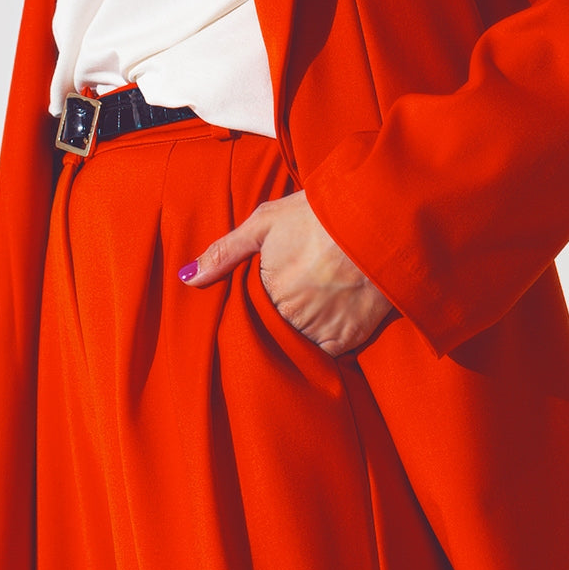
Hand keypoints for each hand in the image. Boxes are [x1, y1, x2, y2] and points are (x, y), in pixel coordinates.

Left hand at [178, 190, 393, 356]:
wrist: (381, 218)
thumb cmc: (319, 215)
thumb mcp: (265, 222)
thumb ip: (224, 252)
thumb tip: (187, 278)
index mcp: (265, 292)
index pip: (247, 314)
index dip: (253, 305)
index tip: (264, 293)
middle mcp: (291, 319)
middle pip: (272, 331)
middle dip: (276, 320)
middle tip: (294, 296)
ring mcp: (321, 332)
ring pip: (298, 344)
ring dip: (299, 333)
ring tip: (313, 307)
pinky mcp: (349, 340)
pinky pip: (328, 354)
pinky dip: (325, 344)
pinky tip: (330, 320)